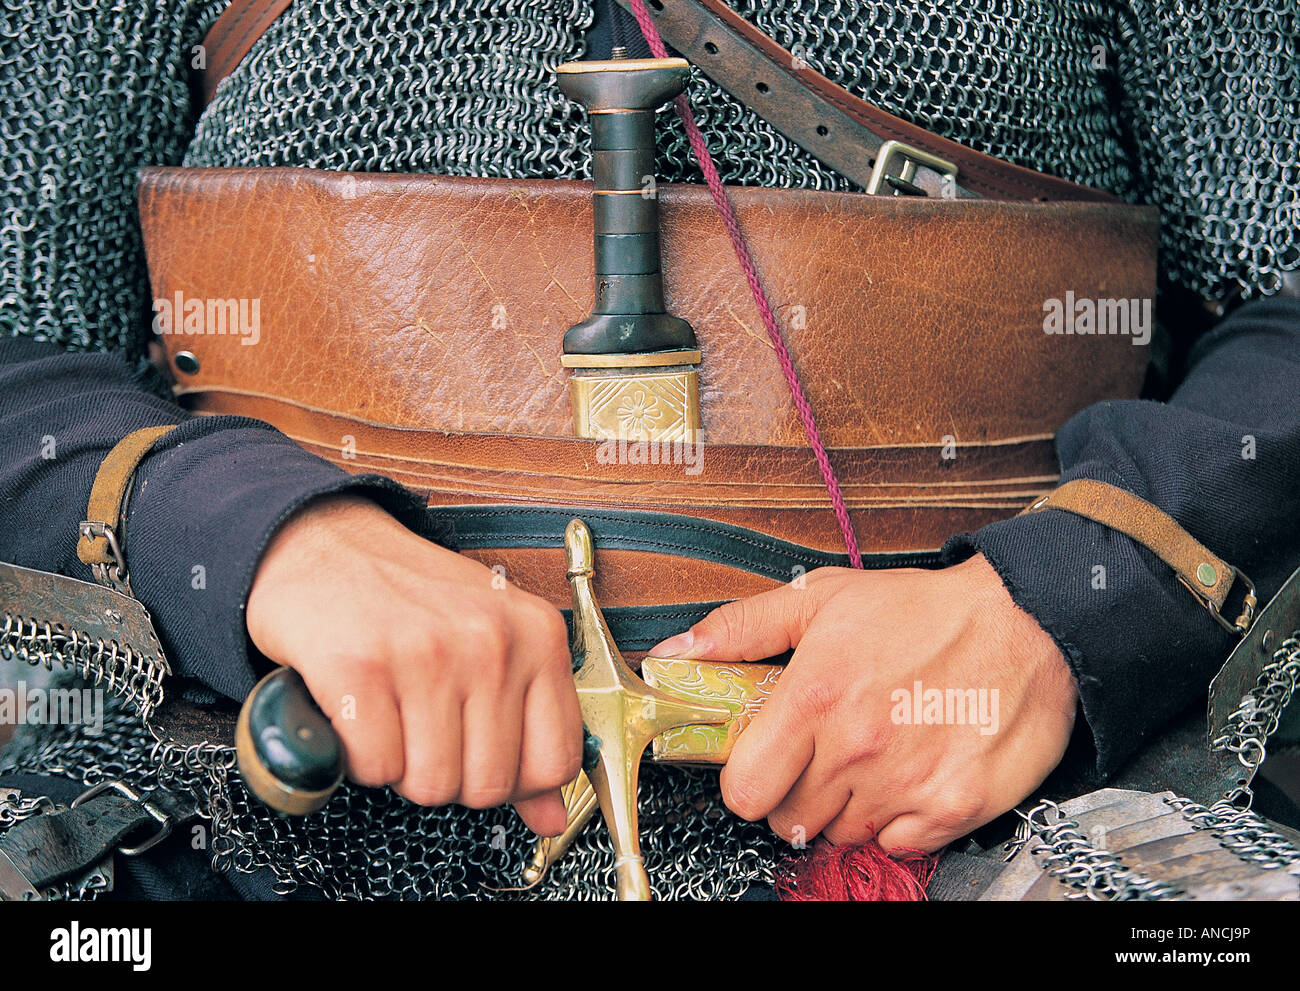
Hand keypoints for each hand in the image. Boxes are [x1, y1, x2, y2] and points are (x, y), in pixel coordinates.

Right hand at [246, 494, 581, 835]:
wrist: (326, 546)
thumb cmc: (412, 599)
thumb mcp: (493, 645)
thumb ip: (529, 731)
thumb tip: (552, 816)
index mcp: (538, 635)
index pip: (556, 761)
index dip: (515, 780)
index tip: (483, 756)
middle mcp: (492, 641)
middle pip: (488, 785)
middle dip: (449, 775)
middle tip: (424, 729)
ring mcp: (428, 652)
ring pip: (431, 784)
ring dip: (401, 767)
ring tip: (392, 715)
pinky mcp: (361, 667)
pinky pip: (374, 768)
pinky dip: (359, 757)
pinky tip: (359, 713)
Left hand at [649, 554, 1076, 851]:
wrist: (1026, 622)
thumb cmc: (923, 610)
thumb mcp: (822, 598)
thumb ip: (743, 628)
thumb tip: (678, 651)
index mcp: (816, 697)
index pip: (744, 789)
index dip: (748, 780)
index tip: (762, 764)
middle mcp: (857, 748)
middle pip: (789, 818)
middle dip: (796, 790)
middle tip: (821, 754)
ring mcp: (906, 783)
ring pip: (842, 832)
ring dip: (847, 805)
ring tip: (872, 755)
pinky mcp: (954, 807)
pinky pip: (899, 844)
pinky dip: (898, 820)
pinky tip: (908, 774)